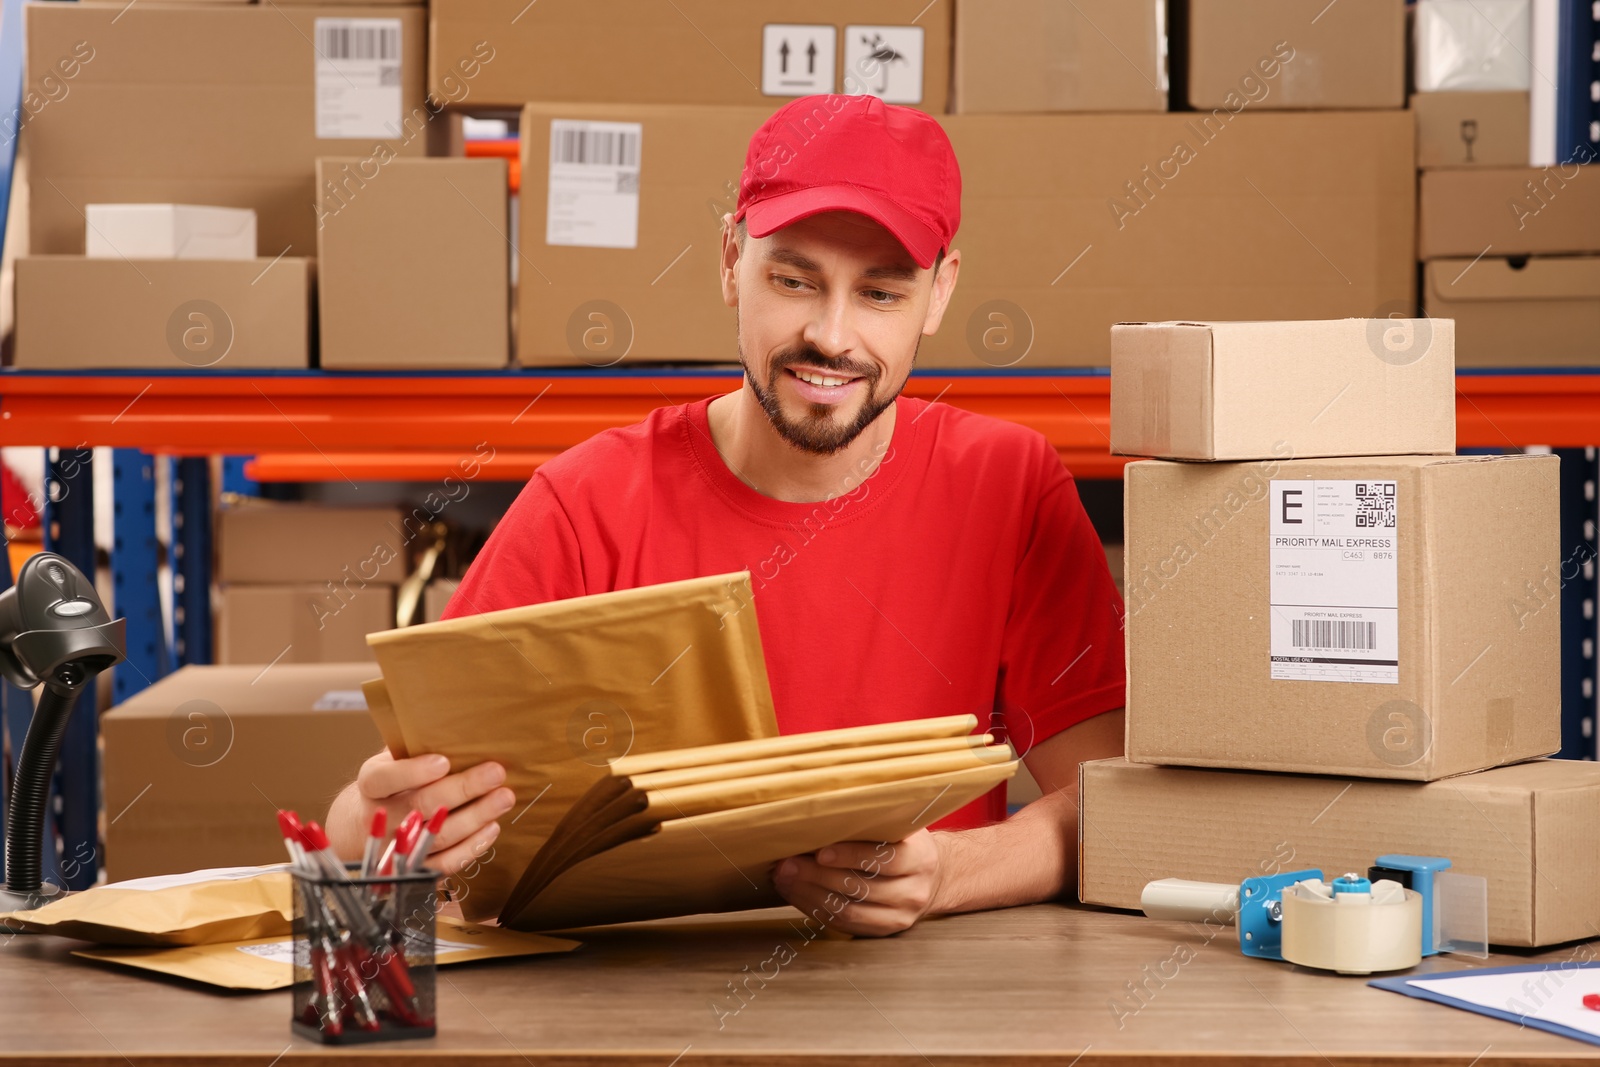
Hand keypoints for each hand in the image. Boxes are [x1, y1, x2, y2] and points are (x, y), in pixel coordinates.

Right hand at [351, 749, 514, 874]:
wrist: (366, 828)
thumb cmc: (391, 786)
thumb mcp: (392, 761)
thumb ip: (415, 748)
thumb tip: (457, 729)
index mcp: (371, 786)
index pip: (384, 779)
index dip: (413, 772)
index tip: (444, 762)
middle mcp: (379, 819)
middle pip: (420, 806)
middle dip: (462, 789)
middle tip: (495, 773)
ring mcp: (396, 848)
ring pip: (437, 835)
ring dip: (476, 817)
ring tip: (504, 798)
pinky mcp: (414, 870)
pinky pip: (444, 863)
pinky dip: (471, 847)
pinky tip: (492, 828)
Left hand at [771, 830, 944, 936]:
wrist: (932, 878)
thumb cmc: (906, 843)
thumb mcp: (902, 826)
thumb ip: (874, 821)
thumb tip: (822, 812)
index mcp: (921, 859)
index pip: (886, 860)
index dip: (851, 856)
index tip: (820, 851)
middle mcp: (914, 892)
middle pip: (862, 887)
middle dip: (819, 876)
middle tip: (787, 863)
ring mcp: (899, 917)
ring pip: (849, 910)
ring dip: (810, 894)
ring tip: (784, 878)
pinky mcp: (882, 933)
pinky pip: (844, 924)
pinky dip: (815, 909)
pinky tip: (796, 893)